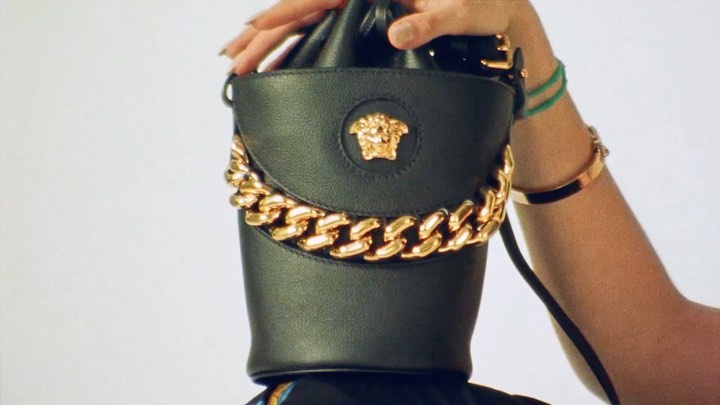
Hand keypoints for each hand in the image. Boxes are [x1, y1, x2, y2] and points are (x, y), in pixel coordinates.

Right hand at [220, 0, 529, 75]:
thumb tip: (395, 32)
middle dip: (262, 32)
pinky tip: (275, 56)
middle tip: (227, 58)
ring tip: (236, 57)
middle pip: (300, 8)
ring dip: (270, 39)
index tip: (252, 30)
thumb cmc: (483, 5)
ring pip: (303, 19)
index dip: (282, 13)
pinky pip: (319, 28)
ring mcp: (360, 3)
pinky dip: (293, 42)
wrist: (496, 6)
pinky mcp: (364, 15)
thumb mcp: (461, 12)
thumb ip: (429, 22)